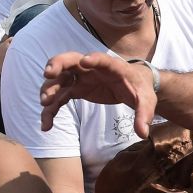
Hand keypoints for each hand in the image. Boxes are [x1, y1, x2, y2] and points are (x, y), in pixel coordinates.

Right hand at [40, 52, 155, 133]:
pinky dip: (51, 110)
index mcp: (113, 66)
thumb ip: (143, 115)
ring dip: (50, 88)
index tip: (85, 61)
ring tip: (45, 103)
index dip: (94, 59)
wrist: (133, 87)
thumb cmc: (140, 90)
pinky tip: (46, 125)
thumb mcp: (147, 102)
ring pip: (60, 78)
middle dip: (58, 64)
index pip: (102, 59)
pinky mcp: (77, 89)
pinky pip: (60, 97)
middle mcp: (92, 68)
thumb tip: (143, 134)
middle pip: (71, 60)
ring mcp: (82, 78)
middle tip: (48, 73)